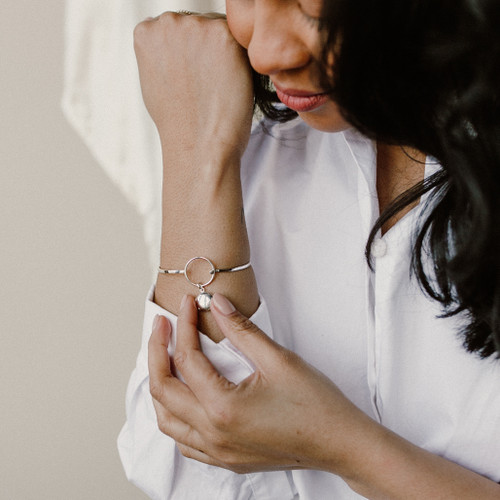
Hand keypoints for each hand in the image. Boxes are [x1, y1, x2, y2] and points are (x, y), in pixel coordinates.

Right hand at [133, 12, 253, 165]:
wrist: (199, 146)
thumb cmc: (179, 123)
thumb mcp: (154, 81)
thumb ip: (162, 53)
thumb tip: (175, 45)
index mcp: (146, 31)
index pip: (177, 30)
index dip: (190, 56)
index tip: (191, 80)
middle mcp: (168, 21)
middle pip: (199, 26)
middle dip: (206, 51)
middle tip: (205, 87)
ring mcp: (196, 25)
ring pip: (221, 32)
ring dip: (225, 54)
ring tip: (215, 88)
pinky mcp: (224, 36)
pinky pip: (240, 42)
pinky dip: (241, 62)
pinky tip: (229, 85)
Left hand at [148, 293, 373, 474]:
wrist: (341, 444)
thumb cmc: (316, 404)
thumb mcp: (279, 359)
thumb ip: (242, 329)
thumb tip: (217, 304)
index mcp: (223, 408)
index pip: (188, 360)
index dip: (185, 326)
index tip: (189, 304)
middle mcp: (213, 434)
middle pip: (164, 390)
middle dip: (157, 353)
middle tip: (161, 326)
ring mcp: (217, 451)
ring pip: (167, 420)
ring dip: (161, 386)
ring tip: (165, 357)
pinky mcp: (226, 460)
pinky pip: (184, 440)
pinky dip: (174, 415)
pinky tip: (183, 397)